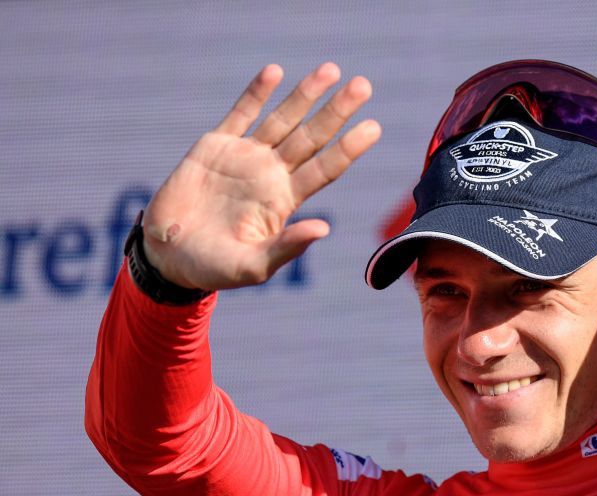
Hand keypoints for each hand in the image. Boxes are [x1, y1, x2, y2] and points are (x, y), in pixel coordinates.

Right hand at [142, 63, 380, 289]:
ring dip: (305, 94)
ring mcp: (245, 157)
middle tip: (363, 85)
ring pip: (282, 119)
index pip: (325, 169)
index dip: (348, 148)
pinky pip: (240, 113)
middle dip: (336, 112)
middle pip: (311, 137)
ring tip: (331, 69)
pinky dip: (256, 93)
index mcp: (284, 201)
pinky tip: (275, 72)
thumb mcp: (252, 266)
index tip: (373, 127)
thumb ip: (287, 248)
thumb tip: (324, 229)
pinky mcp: (215, 146)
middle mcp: (271, 174)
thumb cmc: (213, 268)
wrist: (168, 256)